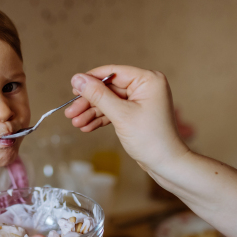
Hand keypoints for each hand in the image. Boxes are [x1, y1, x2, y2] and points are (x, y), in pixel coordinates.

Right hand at [65, 65, 188, 173]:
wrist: (166, 164)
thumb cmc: (151, 139)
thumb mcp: (121, 115)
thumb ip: (98, 95)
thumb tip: (78, 79)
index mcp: (148, 80)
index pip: (113, 72)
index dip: (91, 80)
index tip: (73, 88)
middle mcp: (145, 87)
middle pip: (108, 88)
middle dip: (88, 102)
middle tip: (71, 112)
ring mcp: (139, 101)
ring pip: (108, 101)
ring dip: (91, 112)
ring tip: (76, 123)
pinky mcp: (135, 113)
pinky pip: (113, 111)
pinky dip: (100, 119)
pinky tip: (87, 126)